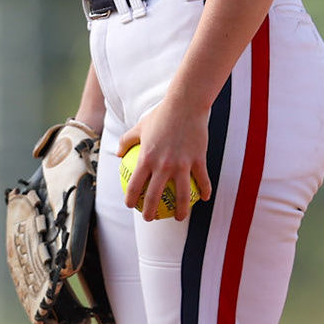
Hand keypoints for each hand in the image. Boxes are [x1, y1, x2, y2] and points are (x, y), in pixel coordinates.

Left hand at [116, 98, 212, 221]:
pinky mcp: (198, 160)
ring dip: (179, 211)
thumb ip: (127, 141)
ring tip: (178, 218)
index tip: (131, 206)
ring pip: (181, 196)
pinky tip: (204, 198)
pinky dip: (205, 191)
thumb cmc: (161, 115)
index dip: (131, 199)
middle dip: (151, 212)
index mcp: (147, 158)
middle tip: (150, 218)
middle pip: (155, 196)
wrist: (186, 104)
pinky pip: (203, 181)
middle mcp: (163, 165)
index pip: (135, 185)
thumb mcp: (140, 126)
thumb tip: (118, 154)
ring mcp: (182, 164)